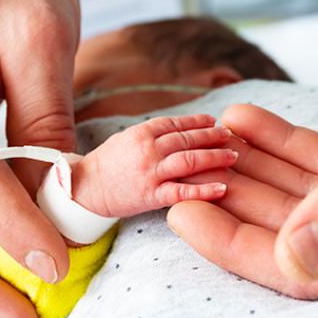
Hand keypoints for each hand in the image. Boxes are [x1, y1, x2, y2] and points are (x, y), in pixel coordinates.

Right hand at [71, 115, 236, 217]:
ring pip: (189, 161)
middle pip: (187, 139)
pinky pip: (182, 192)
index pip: (176, 123)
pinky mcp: (151, 196)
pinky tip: (222, 187)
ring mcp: (150, 173)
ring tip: (233, 156)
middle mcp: (148, 150)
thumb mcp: (126, 138)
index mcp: (141, 133)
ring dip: (214, 157)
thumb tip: (181, 128)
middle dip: (212, 136)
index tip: (213, 121)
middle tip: (230, 136)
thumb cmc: (106, 163)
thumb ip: (152, 133)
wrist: (84, 189)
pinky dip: (204, 190)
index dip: (197, 122)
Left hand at [168, 5, 317, 296]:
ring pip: (307, 199)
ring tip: (209, 140)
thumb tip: (294, 259)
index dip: (234, 244)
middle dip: (235, 200)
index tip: (180, 213)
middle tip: (181, 170)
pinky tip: (250, 121)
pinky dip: (288, 145)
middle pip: (295, 234)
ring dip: (256, 168)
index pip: (304, 270)